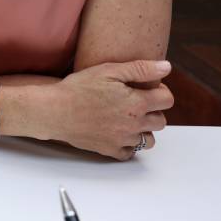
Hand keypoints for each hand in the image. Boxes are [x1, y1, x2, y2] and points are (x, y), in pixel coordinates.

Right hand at [48, 60, 173, 159]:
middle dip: (153, 110)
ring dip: (143, 130)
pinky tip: (116, 131)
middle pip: (161, 121)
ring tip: (127, 119)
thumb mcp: (109, 70)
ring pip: (149, 140)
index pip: (167, 100)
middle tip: (134, 102)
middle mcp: (134, 124)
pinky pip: (130, 152)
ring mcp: (123, 139)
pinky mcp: (111, 150)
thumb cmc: (78, 88)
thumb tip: (166, 67)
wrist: (54, 111)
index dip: (160, 91)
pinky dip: (128, 144)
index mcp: (137, 103)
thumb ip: (140, 69)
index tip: (146, 88)